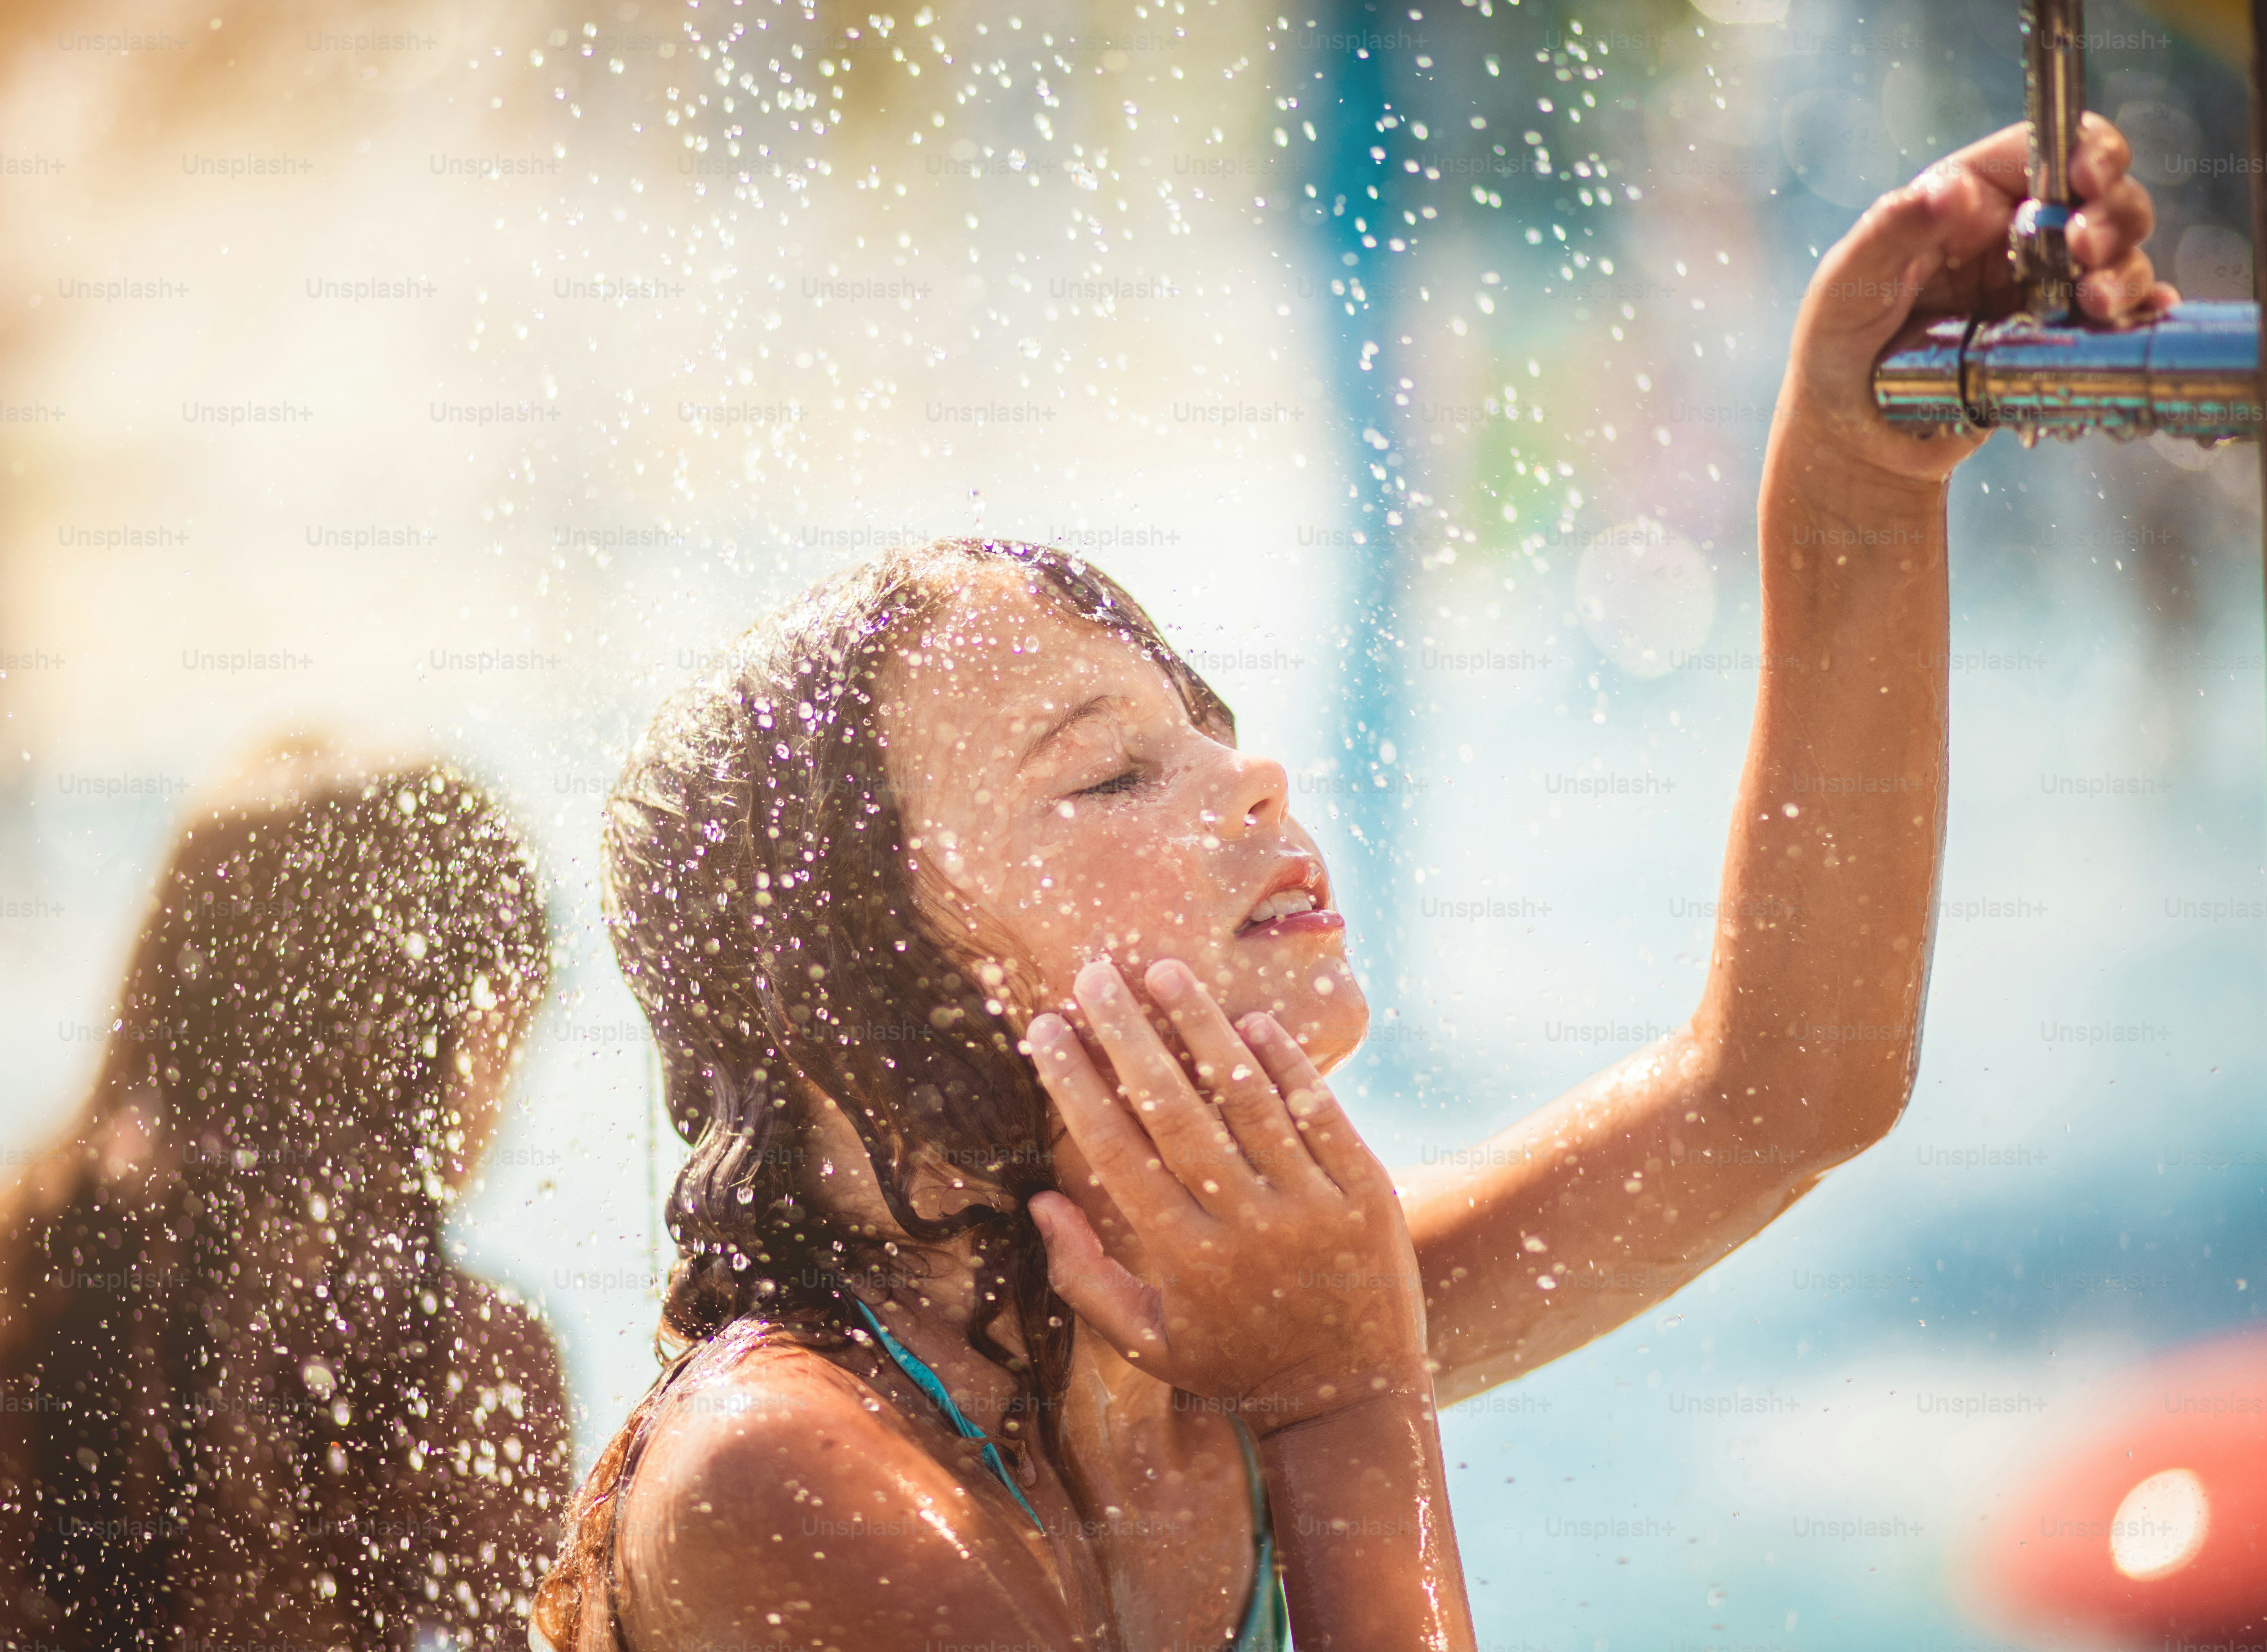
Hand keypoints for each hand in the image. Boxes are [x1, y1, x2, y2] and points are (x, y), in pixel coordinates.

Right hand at [1023, 957, 1427, 1432]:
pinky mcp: (1365, 1194)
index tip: (1049, 1028)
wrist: (1353, 1399)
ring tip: (1166, 970)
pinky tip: (1252, 1019)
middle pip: (1173, 1110)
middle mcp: (1245, 1226)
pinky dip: (1288, 1064)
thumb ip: (1084, 1276)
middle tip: (1095, 974)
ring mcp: (1311, 1206)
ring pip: (1247, 1098)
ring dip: (1203, 1027)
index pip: (1116, 1150)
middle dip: (1127, 1036)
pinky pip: (1320, 1114)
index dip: (1077, 1084)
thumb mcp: (1147, 1341)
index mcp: (1184, 1259)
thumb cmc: (1233, 1364)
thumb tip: (1038, 1199)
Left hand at [1778, 113, 2178, 488]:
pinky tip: (2136, 325)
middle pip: (2099, 198)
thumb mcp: (1846, 284)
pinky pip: (2119, 321)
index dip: (2083, 151)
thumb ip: (1893, 230)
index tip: (2089, 178)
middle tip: (2091, 249)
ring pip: (2119, 259)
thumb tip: (1954, 190)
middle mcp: (2014, 236)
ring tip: (2097, 302)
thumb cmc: (1837, 347)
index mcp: (1964, 202)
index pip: (2043, 149)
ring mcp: (2042, 289)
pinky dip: (2140, 319)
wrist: (1852, 435)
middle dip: (2113, 214)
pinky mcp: (2057, 341)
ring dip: (2125, 273)